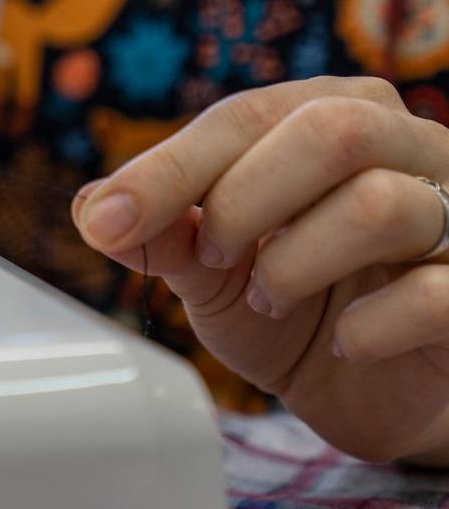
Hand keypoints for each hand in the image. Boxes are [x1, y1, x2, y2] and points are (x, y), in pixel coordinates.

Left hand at [72, 76, 448, 464]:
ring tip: (269, 297)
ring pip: (381, 204)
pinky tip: (342, 342)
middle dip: (244, 200)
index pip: (247, 115)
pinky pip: (434, 294)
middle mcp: (412, 148)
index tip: (109, 221)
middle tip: (214, 256)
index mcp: (338, 114)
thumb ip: (164, 233)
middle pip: (331, 131)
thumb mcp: (213, 270)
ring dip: (295, 263)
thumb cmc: (294, 308)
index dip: (170, 169)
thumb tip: (94, 206)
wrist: (371, 394)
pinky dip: (367, 326)